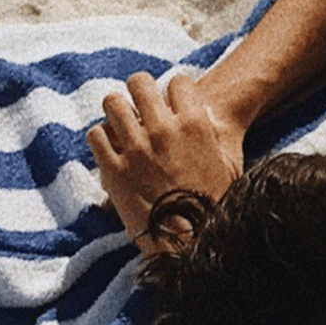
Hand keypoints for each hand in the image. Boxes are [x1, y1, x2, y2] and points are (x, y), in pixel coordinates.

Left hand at [89, 71, 245, 253]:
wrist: (192, 242)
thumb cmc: (214, 205)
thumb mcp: (229, 165)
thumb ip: (216, 136)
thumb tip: (208, 117)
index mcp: (194, 125)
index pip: (178, 82)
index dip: (174, 90)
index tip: (171, 102)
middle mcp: (162, 130)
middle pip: (140, 82)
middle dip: (140, 90)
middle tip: (140, 104)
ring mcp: (135, 149)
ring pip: (113, 102)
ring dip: (116, 110)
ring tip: (121, 122)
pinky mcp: (113, 169)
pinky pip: (96, 135)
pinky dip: (102, 138)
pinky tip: (110, 147)